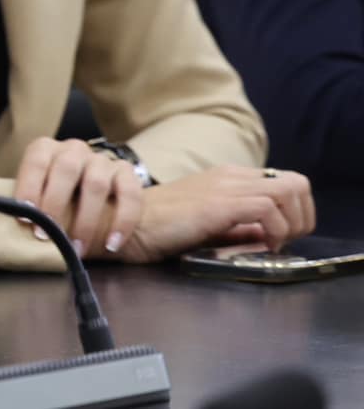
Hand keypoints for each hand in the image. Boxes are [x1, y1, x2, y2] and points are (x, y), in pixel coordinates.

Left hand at [12, 138, 144, 256]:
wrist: (95, 195)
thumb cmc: (58, 198)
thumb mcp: (40, 195)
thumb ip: (32, 205)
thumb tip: (20, 228)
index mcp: (47, 149)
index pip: (36, 161)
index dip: (29, 188)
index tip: (25, 219)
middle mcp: (74, 150)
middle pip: (66, 168)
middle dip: (55, 204)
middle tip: (50, 236)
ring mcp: (102, 160)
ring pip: (96, 184)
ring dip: (86, 220)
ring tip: (78, 249)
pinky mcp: (127, 174)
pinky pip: (130, 195)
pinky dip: (122, 222)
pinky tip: (112, 244)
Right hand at [115, 166, 316, 264]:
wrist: (122, 222)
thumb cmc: (157, 227)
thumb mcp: (206, 224)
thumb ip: (237, 227)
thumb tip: (267, 239)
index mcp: (227, 177)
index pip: (284, 182)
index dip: (294, 212)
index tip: (278, 238)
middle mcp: (230, 176)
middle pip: (296, 182)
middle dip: (301, 216)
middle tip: (281, 241)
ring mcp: (224, 186)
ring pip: (289, 190)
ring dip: (292, 223)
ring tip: (272, 245)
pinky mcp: (217, 203)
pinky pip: (267, 209)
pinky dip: (274, 231)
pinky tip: (259, 247)